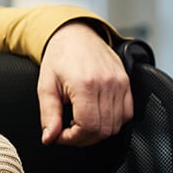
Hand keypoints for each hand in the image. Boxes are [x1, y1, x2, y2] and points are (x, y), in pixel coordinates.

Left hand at [38, 21, 132, 145]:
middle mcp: (107, 84)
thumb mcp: (45, 86)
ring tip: (79, 121)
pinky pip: (127, 114)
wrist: (75, 35)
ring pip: (117, 125)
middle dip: (83, 138)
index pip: (87, 127)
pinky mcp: (127, 83)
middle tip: (68, 131)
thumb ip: (48, 115)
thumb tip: (49, 138)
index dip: (72, 138)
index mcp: (85, 84)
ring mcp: (120, 83)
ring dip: (97, 131)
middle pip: (103, 130)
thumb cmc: (59, 57)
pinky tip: (95, 115)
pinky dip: (112, 121)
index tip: (60, 135)